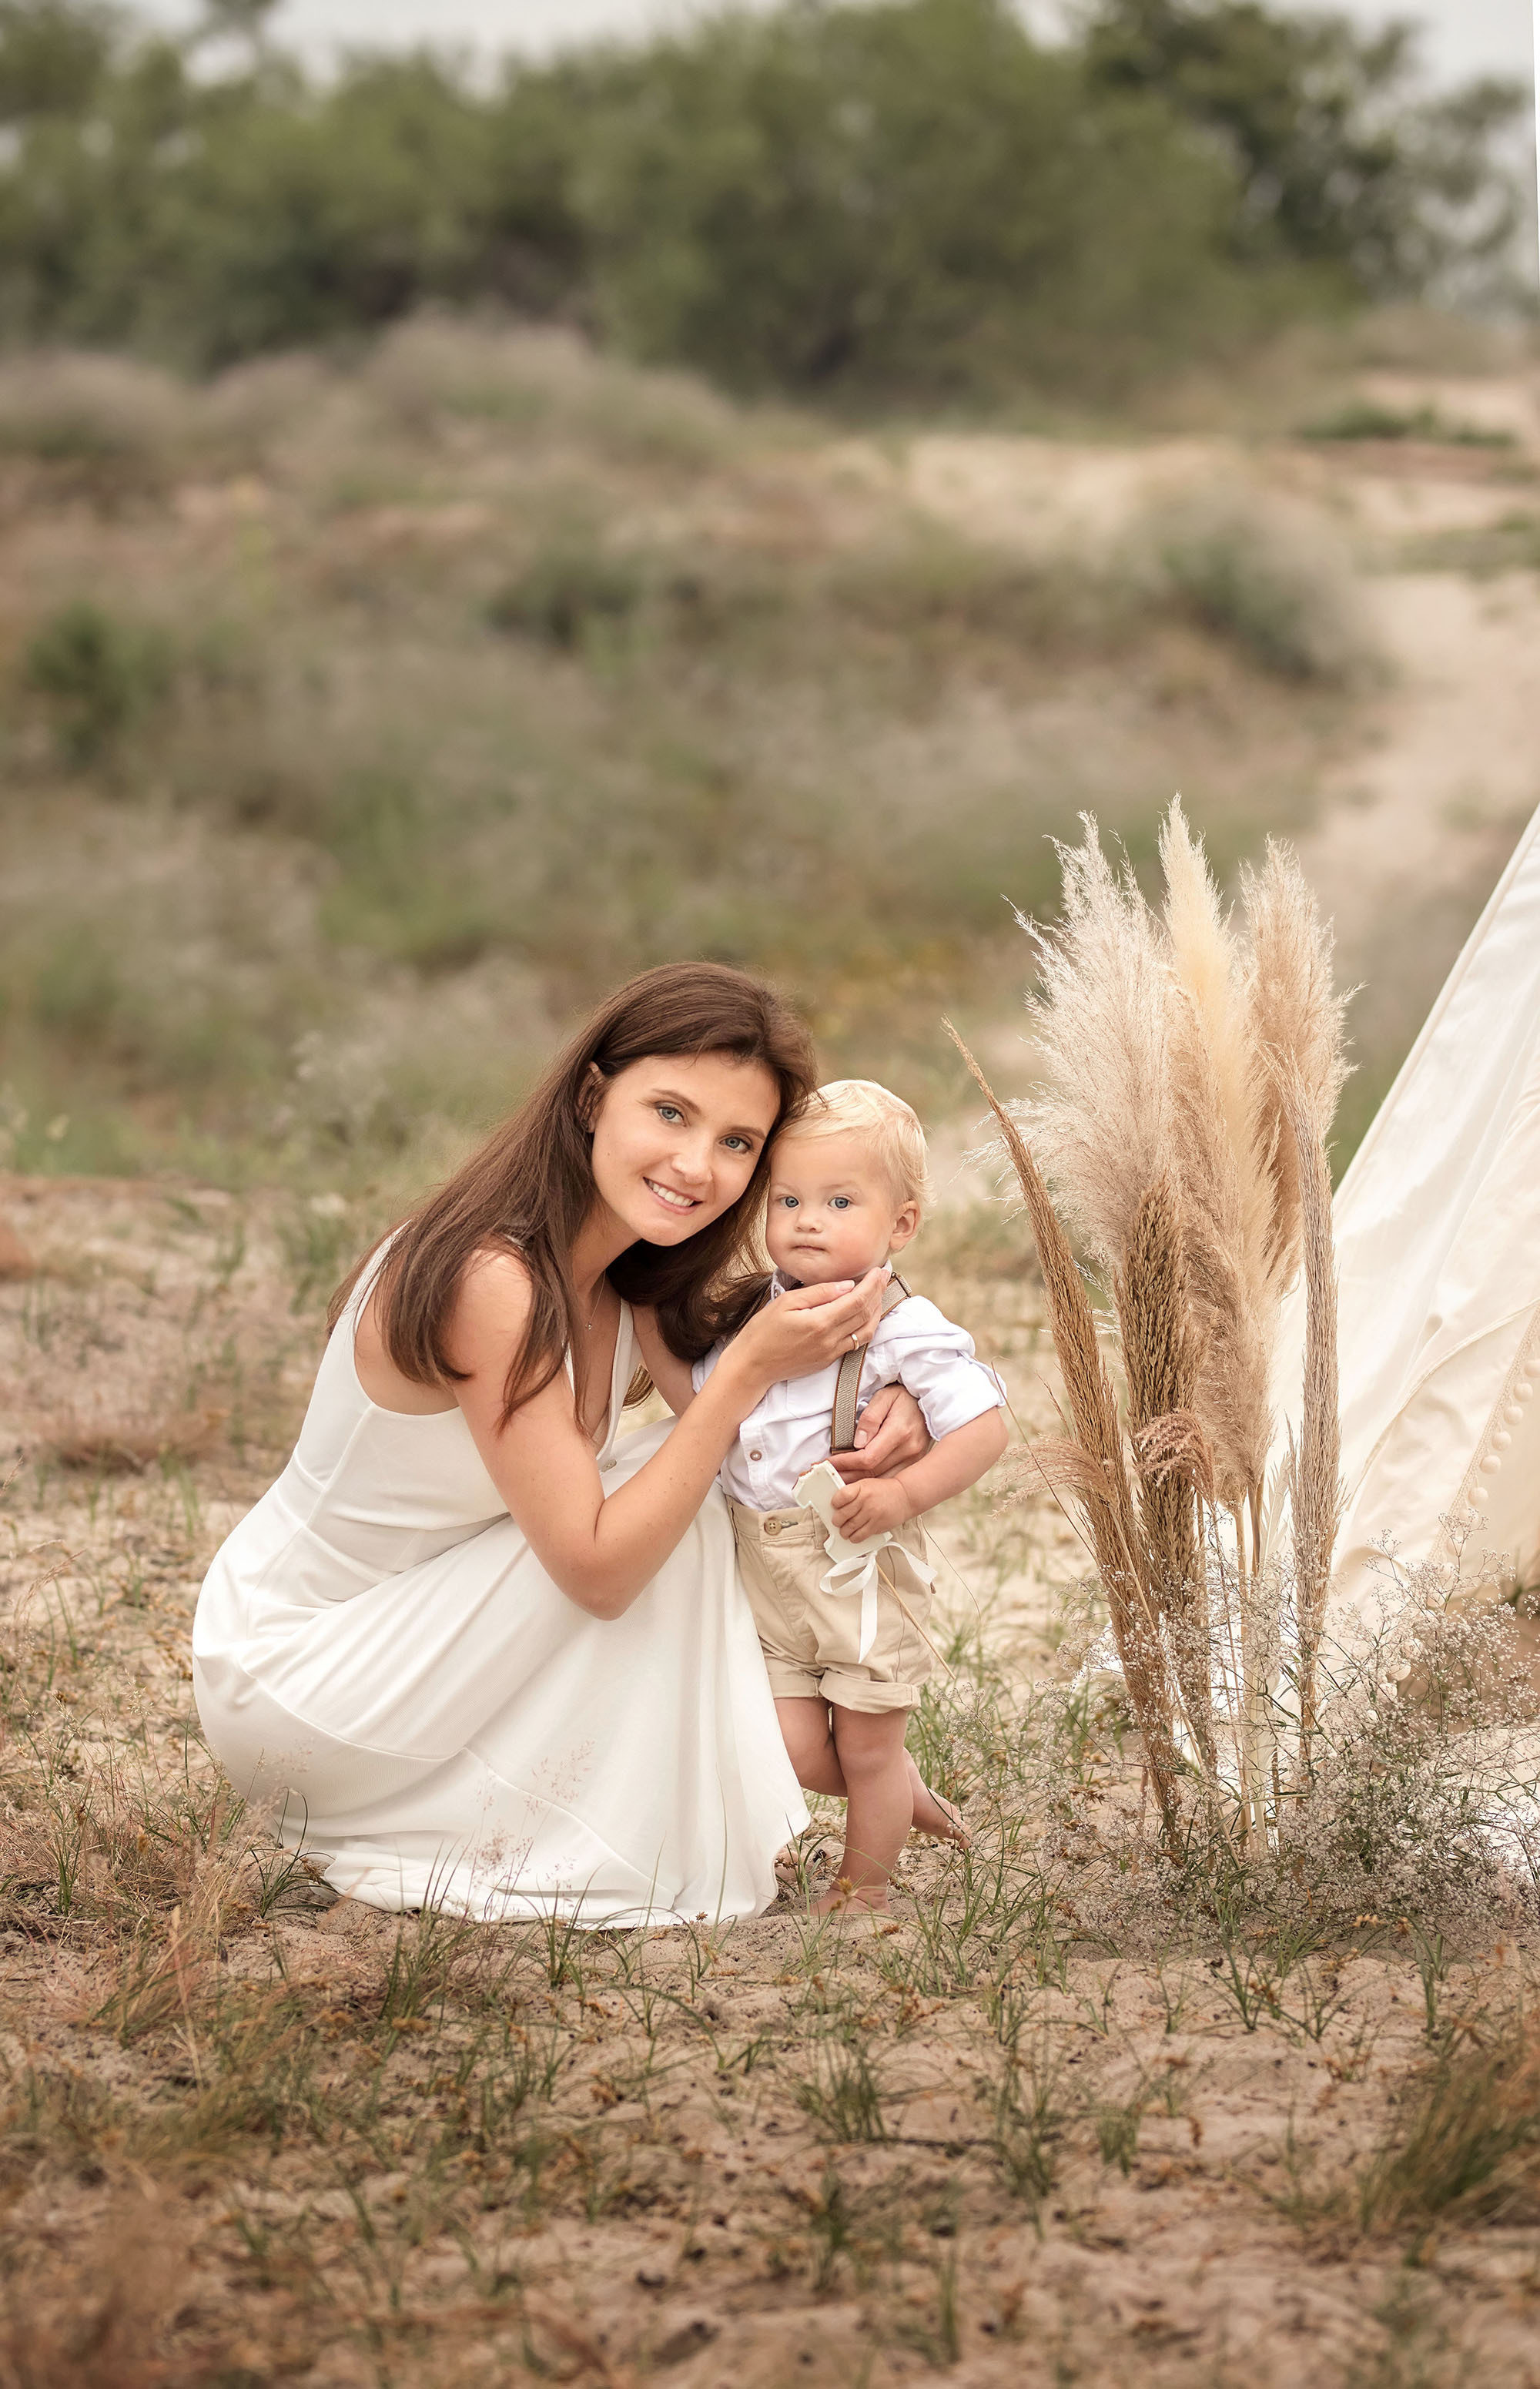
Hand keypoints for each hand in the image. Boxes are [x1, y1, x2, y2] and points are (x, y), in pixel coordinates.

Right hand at [725, 1268, 888, 1401]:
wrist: (752, 1365)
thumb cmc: (763, 1331)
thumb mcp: (786, 1303)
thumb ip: (819, 1293)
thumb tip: (847, 1285)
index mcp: (820, 1322)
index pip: (857, 1300)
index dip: (872, 1284)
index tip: (878, 1270)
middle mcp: (830, 1340)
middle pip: (865, 1313)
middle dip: (878, 1293)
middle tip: (883, 1276)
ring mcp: (831, 1352)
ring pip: (866, 1330)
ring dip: (876, 1311)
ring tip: (879, 1294)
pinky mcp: (829, 1360)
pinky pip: (856, 1342)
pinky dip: (866, 1326)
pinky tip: (866, 1315)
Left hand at [831, 1476, 910, 1540]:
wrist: (904, 1496)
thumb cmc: (883, 1491)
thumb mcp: (866, 1484)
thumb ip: (852, 1492)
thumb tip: (836, 1504)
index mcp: (861, 1487)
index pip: (841, 1496)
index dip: (835, 1503)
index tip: (834, 1506)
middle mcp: (866, 1500)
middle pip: (842, 1515)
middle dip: (836, 1521)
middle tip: (837, 1521)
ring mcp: (872, 1514)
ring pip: (849, 1528)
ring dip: (844, 1532)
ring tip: (844, 1530)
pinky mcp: (877, 1526)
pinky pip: (860, 1536)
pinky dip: (854, 1538)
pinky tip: (854, 1535)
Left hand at [832, 1383, 930, 1480]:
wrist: (929, 1401)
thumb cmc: (904, 1397)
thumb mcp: (884, 1397)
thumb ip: (870, 1418)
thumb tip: (859, 1442)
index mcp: (899, 1432)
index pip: (867, 1458)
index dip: (846, 1463)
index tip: (829, 1463)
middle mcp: (909, 1449)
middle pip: (873, 1472)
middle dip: (848, 1476)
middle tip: (829, 1476)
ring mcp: (914, 1459)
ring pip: (882, 1480)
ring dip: (859, 1483)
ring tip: (841, 1481)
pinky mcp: (915, 1464)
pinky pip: (892, 1479)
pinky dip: (874, 1482)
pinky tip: (861, 1481)